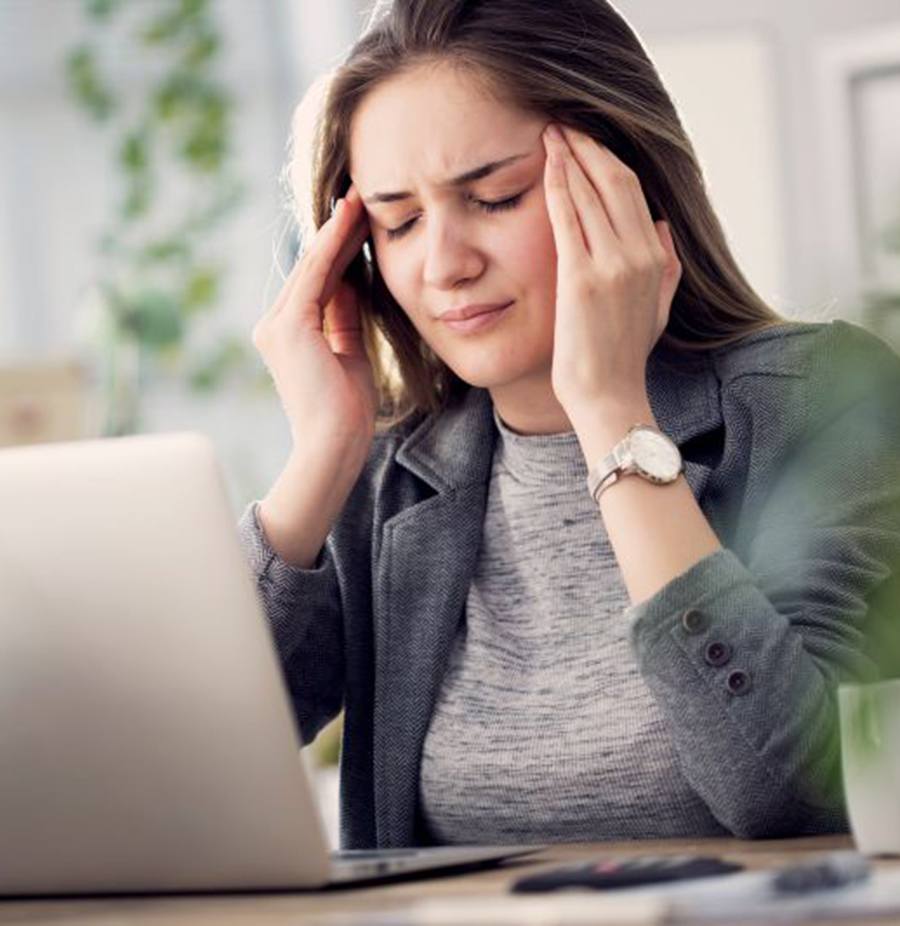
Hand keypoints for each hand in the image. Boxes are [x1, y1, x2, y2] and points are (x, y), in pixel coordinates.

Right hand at [252, 184, 375, 462]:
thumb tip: (353, 281)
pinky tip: (349, 220)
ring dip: (337, 230)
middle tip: (360, 196)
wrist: (333, 445)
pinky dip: (333, 246)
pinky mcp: (288, 326)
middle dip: (338, 232)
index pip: (319, 282)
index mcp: (289, 335)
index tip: (361, 221)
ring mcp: (277, 325)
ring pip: (313, 266)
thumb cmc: (346, 412)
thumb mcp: (350, 353)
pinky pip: (315, 276)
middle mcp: (275, 325)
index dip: (340, 250)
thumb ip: (345, 317)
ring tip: (358, 198)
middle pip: (314, 269)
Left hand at [541, 124, 681, 421]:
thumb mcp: (658, 308)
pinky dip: (559, 186)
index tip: (586, 140)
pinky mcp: (582, 279)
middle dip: (588, 146)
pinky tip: (547, 165)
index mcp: (656, 257)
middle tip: (563, 123)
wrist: (608, 395)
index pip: (632, 192)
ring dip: (569, 157)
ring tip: (550, 133)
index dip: (607, 159)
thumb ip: (666, 264)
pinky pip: (569, 219)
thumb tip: (662, 225)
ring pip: (593, 193)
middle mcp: (640, 254)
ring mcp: (612, 265)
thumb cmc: (625, 357)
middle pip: (615, 181)